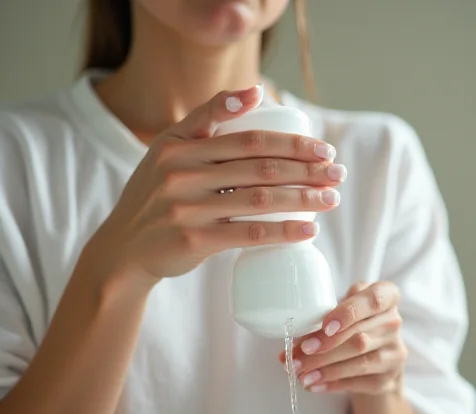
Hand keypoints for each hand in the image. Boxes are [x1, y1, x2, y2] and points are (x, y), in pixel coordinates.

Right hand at [87, 85, 345, 287]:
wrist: (124, 248)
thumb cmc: (159, 195)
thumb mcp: (170, 149)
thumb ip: (206, 120)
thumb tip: (255, 91)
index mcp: (179, 144)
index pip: (248, 138)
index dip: (291, 142)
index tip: (324, 149)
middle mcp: (180, 171)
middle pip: (260, 167)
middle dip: (307, 169)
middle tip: (338, 173)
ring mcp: (185, 206)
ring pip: (259, 199)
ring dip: (303, 199)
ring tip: (332, 199)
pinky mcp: (192, 239)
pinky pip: (248, 234)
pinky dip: (283, 232)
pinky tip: (309, 230)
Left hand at [280, 282, 407, 395]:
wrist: (376, 358)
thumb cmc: (354, 326)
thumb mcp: (345, 310)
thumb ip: (326, 317)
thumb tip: (295, 342)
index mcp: (386, 296)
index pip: (373, 300)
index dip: (349, 313)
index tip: (326, 326)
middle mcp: (394, 322)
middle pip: (359, 336)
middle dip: (324, 347)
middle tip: (298, 355)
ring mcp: (395, 351)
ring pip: (359, 360)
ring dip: (325, 368)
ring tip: (300, 373)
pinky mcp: (389, 377)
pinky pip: (359, 381)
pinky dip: (333, 383)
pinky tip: (314, 384)